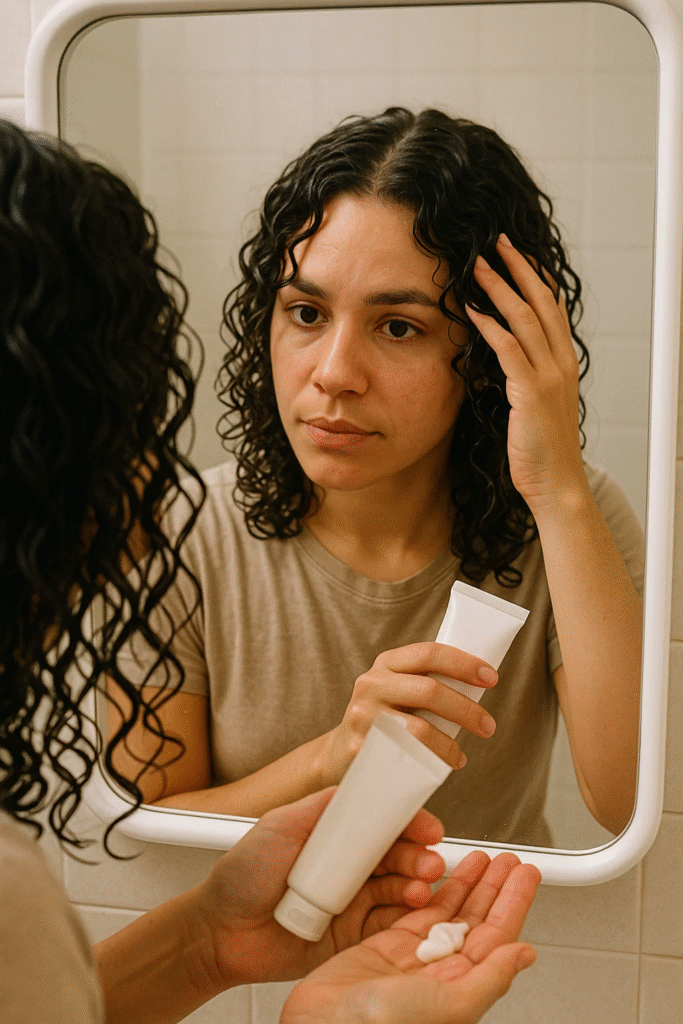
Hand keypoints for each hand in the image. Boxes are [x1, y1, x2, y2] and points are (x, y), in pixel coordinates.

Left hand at [194, 787, 447, 986]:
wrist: (220, 930)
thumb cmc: (242, 875)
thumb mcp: (280, 824)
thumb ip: (321, 806)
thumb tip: (359, 787)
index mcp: (337, 836)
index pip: (384, 825)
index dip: (409, 824)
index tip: (428, 827)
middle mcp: (350, 868)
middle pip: (398, 857)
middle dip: (419, 857)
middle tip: (428, 862)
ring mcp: (353, 902)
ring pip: (398, 891)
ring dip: (416, 888)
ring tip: (418, 889)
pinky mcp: (351, 937)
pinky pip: (386, 928)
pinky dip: (404, 921)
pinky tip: (410, 915)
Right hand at [281, 850, 540, 1023]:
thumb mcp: (450, 1004)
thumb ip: (490, 978)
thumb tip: (524, 954)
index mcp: (462, 989)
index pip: (498, 937)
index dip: (514, 903)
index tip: (525, 876)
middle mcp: (441, 974)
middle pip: (478, 920)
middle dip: (496, 887)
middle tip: (510, 860)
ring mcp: (414, 959)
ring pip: (450, 912)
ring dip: (470, 883)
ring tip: (485, 858)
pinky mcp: (385, 946)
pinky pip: (418, 912)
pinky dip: (434, 890)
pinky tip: (445, 875)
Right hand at [320, 642, 497, 784]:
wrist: (339, 753)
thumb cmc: (385, 720)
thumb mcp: (400, 690)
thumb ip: (429, 683)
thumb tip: (482, 683)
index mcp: (387, 664)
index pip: (429, 653)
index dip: (464, 663)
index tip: (491, 678)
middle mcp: (372, 683)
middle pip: (430, 691)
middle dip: (466, 709)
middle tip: (488, 726)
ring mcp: (363, 715)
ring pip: (419, 728)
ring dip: (450, 744)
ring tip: (460, 756)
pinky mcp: (359, 746)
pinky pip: (405, 755)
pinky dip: (430, 762)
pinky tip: (441, 767)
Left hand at [467, 234, 587, 516]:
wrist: (555, 484)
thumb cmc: (540, 450)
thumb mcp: (535, 405)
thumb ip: (524, 378)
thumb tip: (503, 359)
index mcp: (563, 364)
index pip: (552, 308)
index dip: (534, 278)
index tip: (516, 254)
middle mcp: (560, 364)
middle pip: (542, 302)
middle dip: (519, 269)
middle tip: (497, 242)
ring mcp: (549, 377)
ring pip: (526, 319)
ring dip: (501, 288)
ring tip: (478, 266)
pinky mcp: (531, 394)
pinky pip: (509, 351)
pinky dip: (490, 327)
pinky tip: (472, 311)